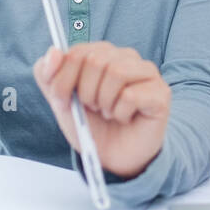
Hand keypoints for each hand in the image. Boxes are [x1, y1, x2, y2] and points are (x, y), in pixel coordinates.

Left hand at [32, 42, 170, 178]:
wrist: (114, 157)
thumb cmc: (92, 125)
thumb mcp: (60, 101)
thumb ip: (48, 75)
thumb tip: (54, 51)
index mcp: (102, 53)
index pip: (77, 52)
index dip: (63, 80)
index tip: (64, 101)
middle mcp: (126, 57)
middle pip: (95, 60)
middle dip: (85, 93)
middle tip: (92, 108)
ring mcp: (146, 73)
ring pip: (116, 73)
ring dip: (104, 102)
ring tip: (108, 112)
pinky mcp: (160, 92)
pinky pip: (131, 95)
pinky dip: (120, 113)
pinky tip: (124, 118)